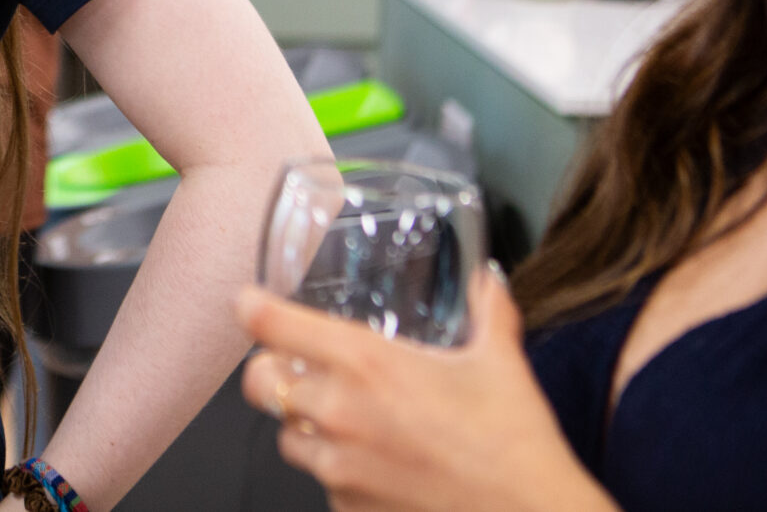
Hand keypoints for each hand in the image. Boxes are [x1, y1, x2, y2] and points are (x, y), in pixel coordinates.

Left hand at [233, 270, 613, 511]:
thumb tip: (488, 280)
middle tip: (294, 367)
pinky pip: (323, 487)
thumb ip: (488, 310)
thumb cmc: (515, 444)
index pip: (270, 324)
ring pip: (286, 440)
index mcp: (365, 363)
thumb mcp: (501, 362)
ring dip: (305, 427)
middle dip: (270, 372)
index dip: (253, 308)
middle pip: (258, 384)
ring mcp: (338, 470)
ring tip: (347, 422)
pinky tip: (377, 467)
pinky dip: (339, 475)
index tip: (251, 302)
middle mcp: (338, 414)